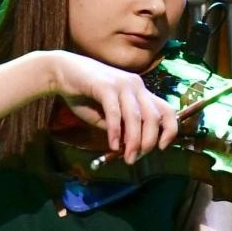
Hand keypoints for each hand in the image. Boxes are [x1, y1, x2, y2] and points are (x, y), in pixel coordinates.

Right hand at [48, 50, 178, 163]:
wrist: (62, 72)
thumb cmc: (85, 94)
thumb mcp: (107, 115)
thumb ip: (120, 127)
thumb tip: (131, 146)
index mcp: (140, 91)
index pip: (166, 110)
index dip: (169, 130)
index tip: (161, 147)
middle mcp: (136, 85)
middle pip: (153, 117)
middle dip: (148, 142)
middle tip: (136, 158)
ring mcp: (122, 84)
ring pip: (136, 117)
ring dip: (133, 141)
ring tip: (128, 158)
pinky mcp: (105, 86)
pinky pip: (115, 113)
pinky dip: (115, 132)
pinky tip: (112, 145)